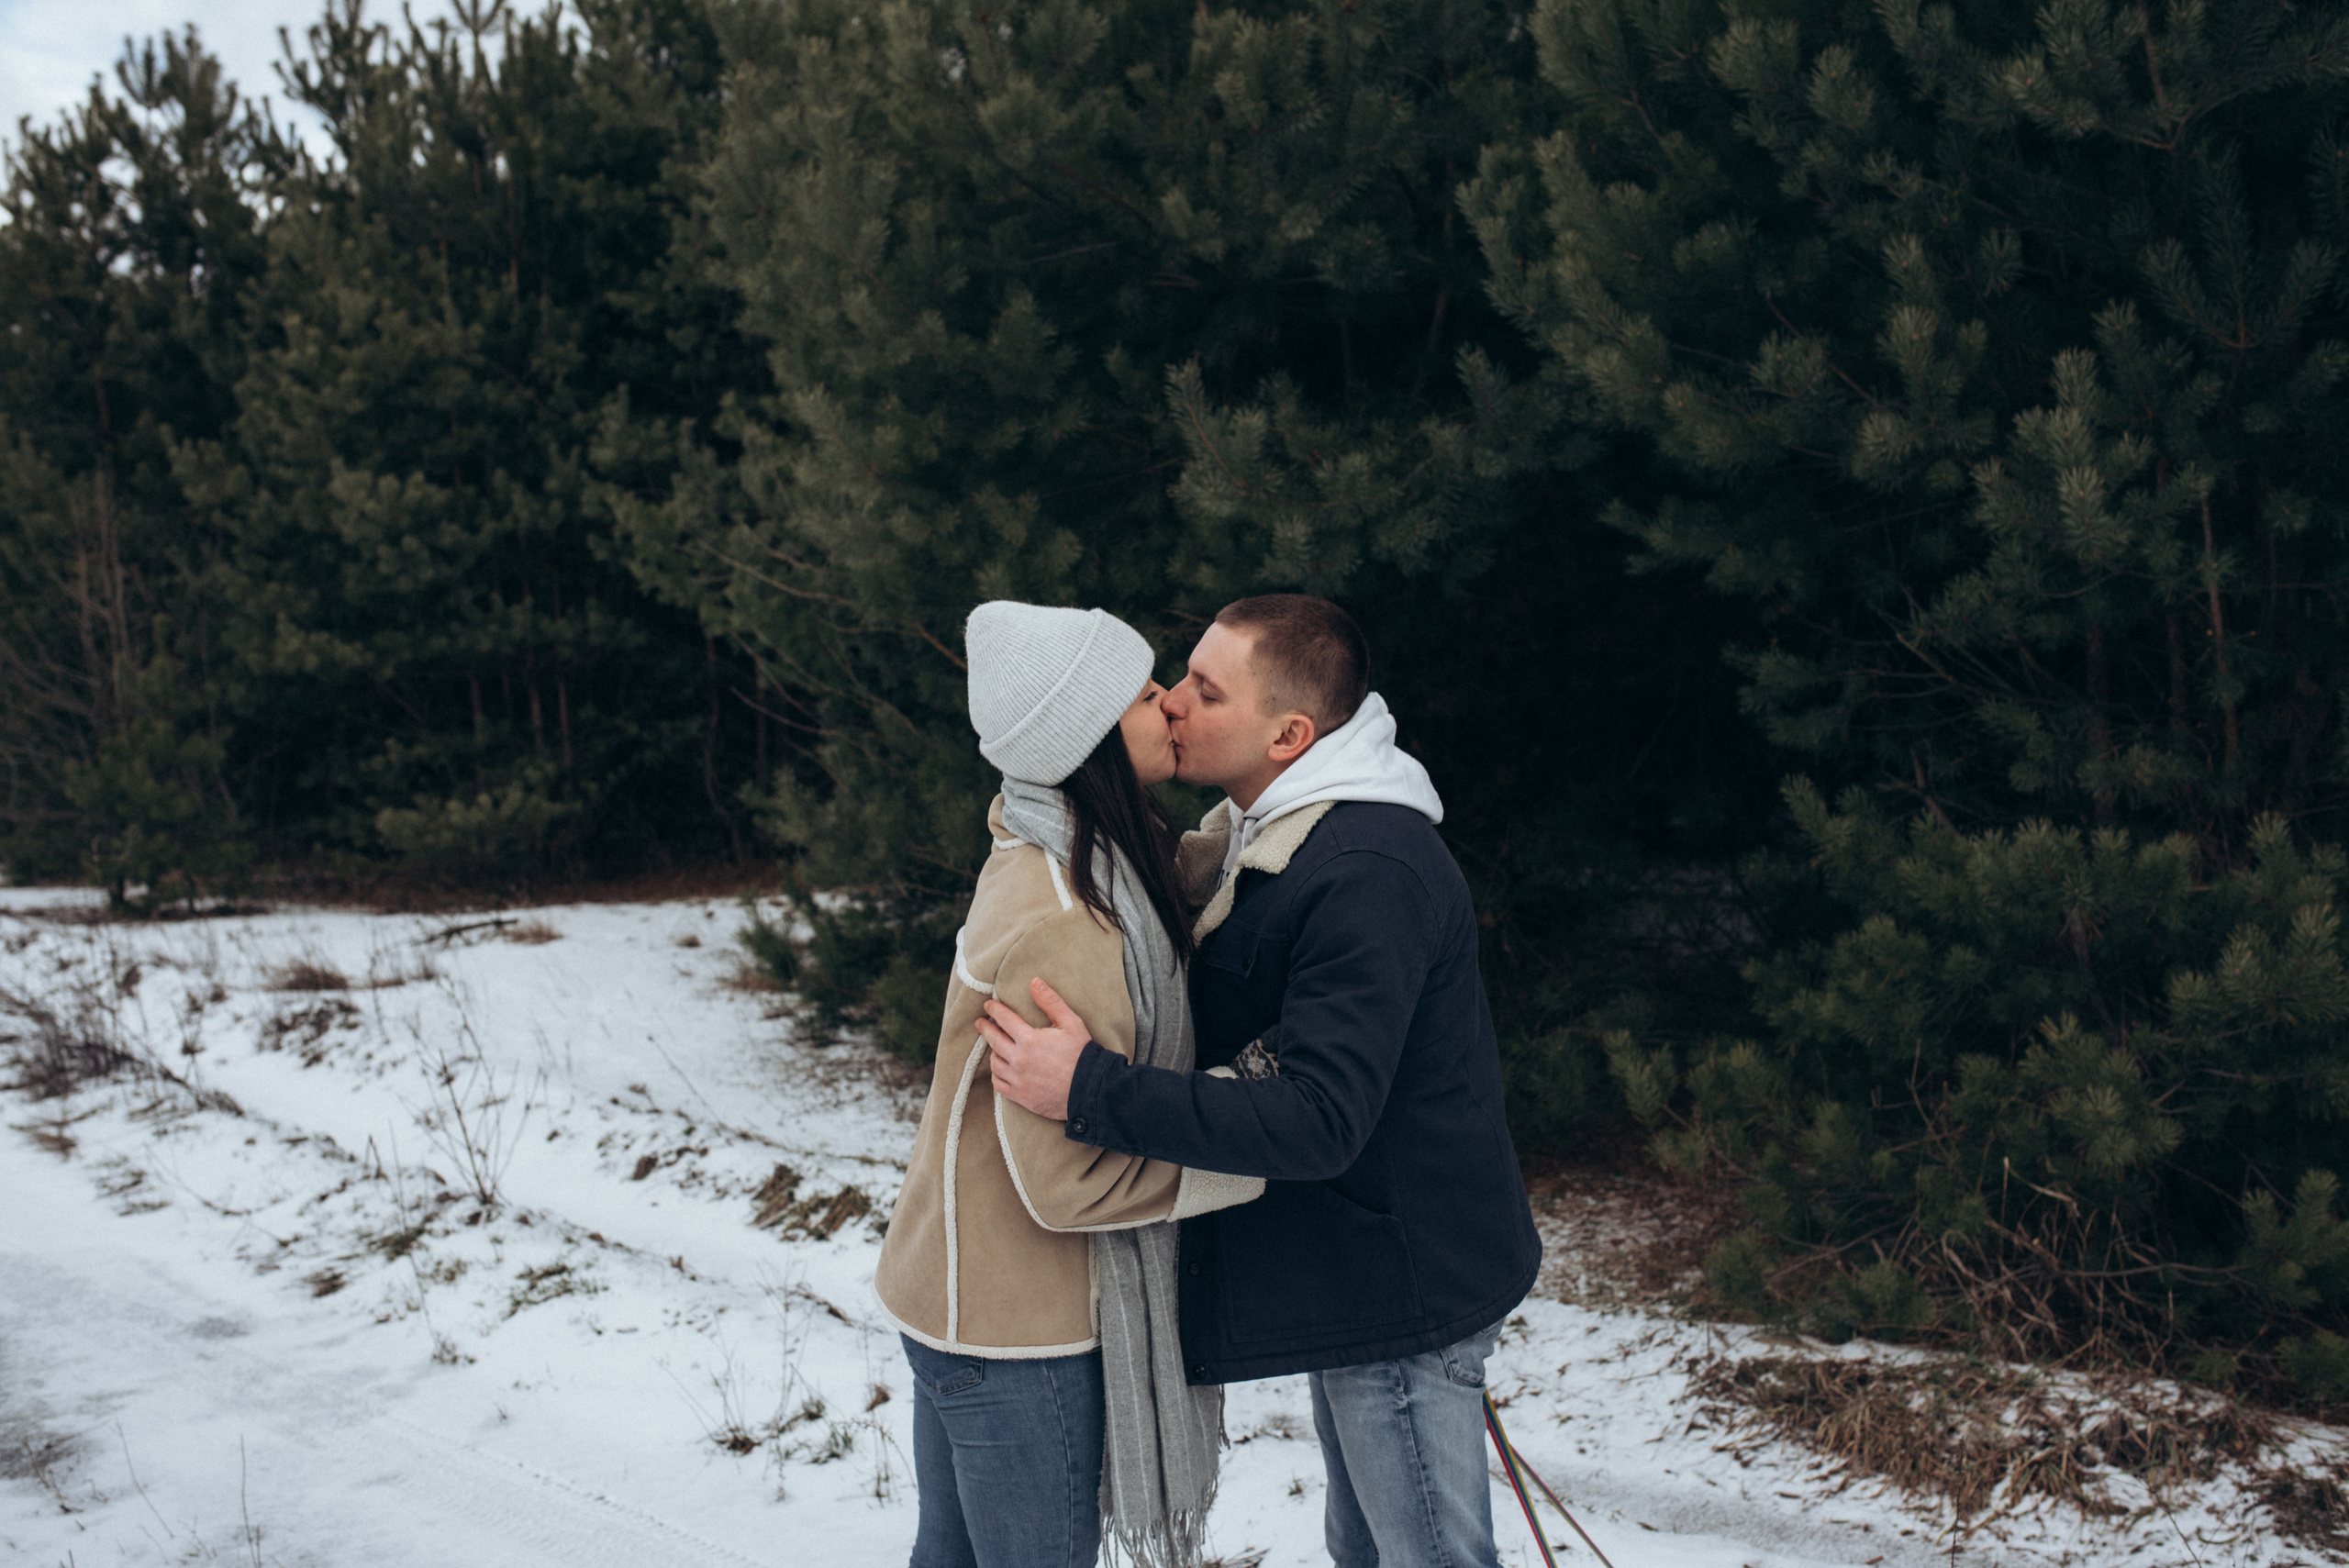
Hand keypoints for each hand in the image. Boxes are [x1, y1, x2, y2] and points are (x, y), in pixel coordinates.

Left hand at [977, 978, 1092, 1123]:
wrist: (1091, 1088)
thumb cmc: (1082, 1054)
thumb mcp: (1071, 1022)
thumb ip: (1051, 1001)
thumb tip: (1034, 982)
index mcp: (1030, 1039)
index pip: (1004, 1019)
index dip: (994, 1010)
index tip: (988, 1005)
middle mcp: (1019, 1060)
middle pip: (994, 1040)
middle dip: (985, 1028)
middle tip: (980, 1023)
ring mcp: (1018, 1080)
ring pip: (995, 1063)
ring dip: (993, 1052)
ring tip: (994, 1046)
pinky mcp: (1021, 1096)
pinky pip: (999, 1085)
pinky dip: (996, 1075)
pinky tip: (999, 1070)